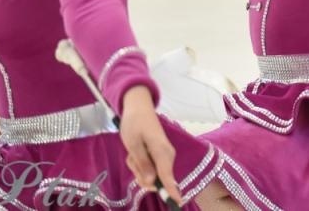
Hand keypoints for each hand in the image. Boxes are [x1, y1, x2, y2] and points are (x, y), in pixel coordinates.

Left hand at [120, 85, 182, 204]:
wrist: (138, 107)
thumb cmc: (135, 123)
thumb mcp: (133, 144)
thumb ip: (143, 163)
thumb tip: (152, 182)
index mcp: (162, 152)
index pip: (167, 176)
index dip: (171, 191)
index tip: (177, 203)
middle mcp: (167, 156)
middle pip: (156, 180)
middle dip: (141, 176)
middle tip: (131, 159)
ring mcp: (164, 156)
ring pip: (151, 175)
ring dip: (138, 169)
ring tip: (132, 153)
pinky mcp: (160, 156)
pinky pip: (149, 169)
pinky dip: (139, 165)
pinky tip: (135, 152)